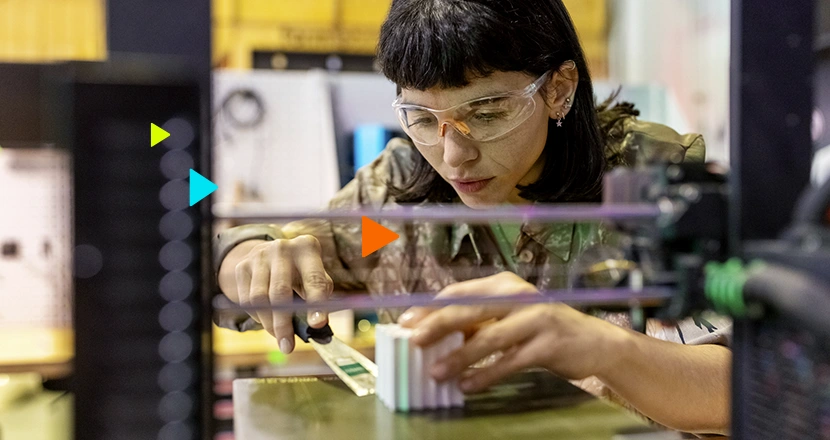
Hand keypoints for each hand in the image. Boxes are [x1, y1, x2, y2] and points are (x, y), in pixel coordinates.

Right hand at [233, 235, 332, 352]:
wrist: (273, 254)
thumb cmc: (302, 272)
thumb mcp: (316, 278)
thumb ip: (320, 301)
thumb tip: (317, 330)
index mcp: (307, 248)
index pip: (314, 280)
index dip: (316, 304)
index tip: (317, 325)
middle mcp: (282, 248)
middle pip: (280, 292)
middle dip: (284, 324)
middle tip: (288, 347)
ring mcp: (259, 255)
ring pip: (259, 299)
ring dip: (269, 324)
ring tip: (280, 336)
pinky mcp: (242, 266)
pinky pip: (246, 300)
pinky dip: (258, 316)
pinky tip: (268, 319)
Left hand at [398, 272, 629, 392]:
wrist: (594, 342)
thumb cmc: (541, 330)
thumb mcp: (509, 318)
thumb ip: (478, 323)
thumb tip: (435, 336)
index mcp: (504, 285)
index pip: (459, 292)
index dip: (431, 307)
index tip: (406, 322)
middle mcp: (519, 296)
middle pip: (470, 309)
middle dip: (438, 325)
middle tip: (414, 341)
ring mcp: (536, 318)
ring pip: (488, 337)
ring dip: (459, 356)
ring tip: (436, 371)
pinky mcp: (548, 343)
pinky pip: (510, 360)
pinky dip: (486, 374)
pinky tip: (468, 385)